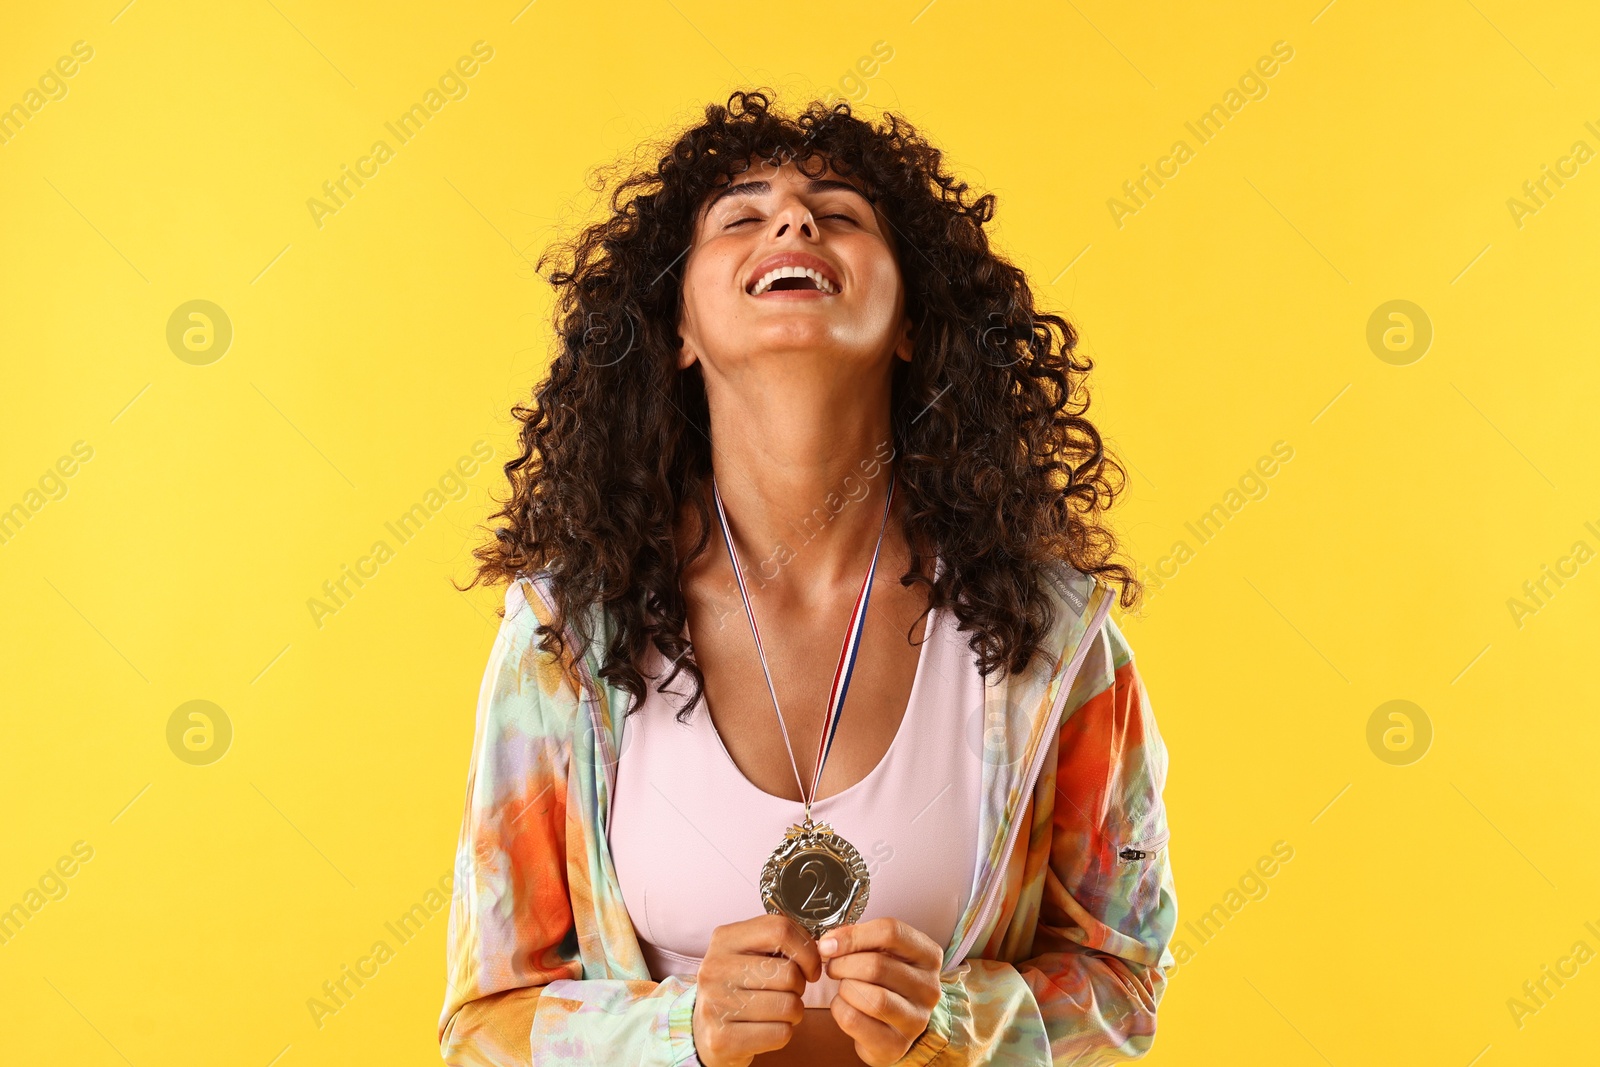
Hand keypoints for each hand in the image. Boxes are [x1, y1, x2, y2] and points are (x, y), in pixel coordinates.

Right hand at [692, 913, 822, 1066]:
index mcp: (724, 939)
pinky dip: (783, 1033)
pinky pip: (781, 1033)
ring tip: (777, 1011)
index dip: (807, 949)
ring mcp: (715, 1004)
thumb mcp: (747, 954)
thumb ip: (777, 942)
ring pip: (789, 1005)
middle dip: (799, 986)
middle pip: (788, 972)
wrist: (705, 1032)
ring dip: (794, 1012)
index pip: (780, 929)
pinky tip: (766, 1028)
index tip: (810, 966)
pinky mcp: (722, 1039)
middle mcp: (715, 968)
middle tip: (787, 992)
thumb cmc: (737, 989)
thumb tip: (820, 947)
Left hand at [819, 917, 943, 1065]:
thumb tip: (829, 942)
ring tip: (843, 987)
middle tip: (832, 967)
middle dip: (842, 964)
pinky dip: (839, 1009)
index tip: (828, 944)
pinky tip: (844, 1006)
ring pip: (869, 996)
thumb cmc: (886, 983)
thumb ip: (861, 940)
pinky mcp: (896, 1044)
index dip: (853, 936)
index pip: (891, 932)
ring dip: (844, 988)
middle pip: (876, 965)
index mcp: (929, 955)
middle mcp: (929, 987)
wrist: (896, 1028)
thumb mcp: (884, 954)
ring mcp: (916, 1019)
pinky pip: (854, 1020)